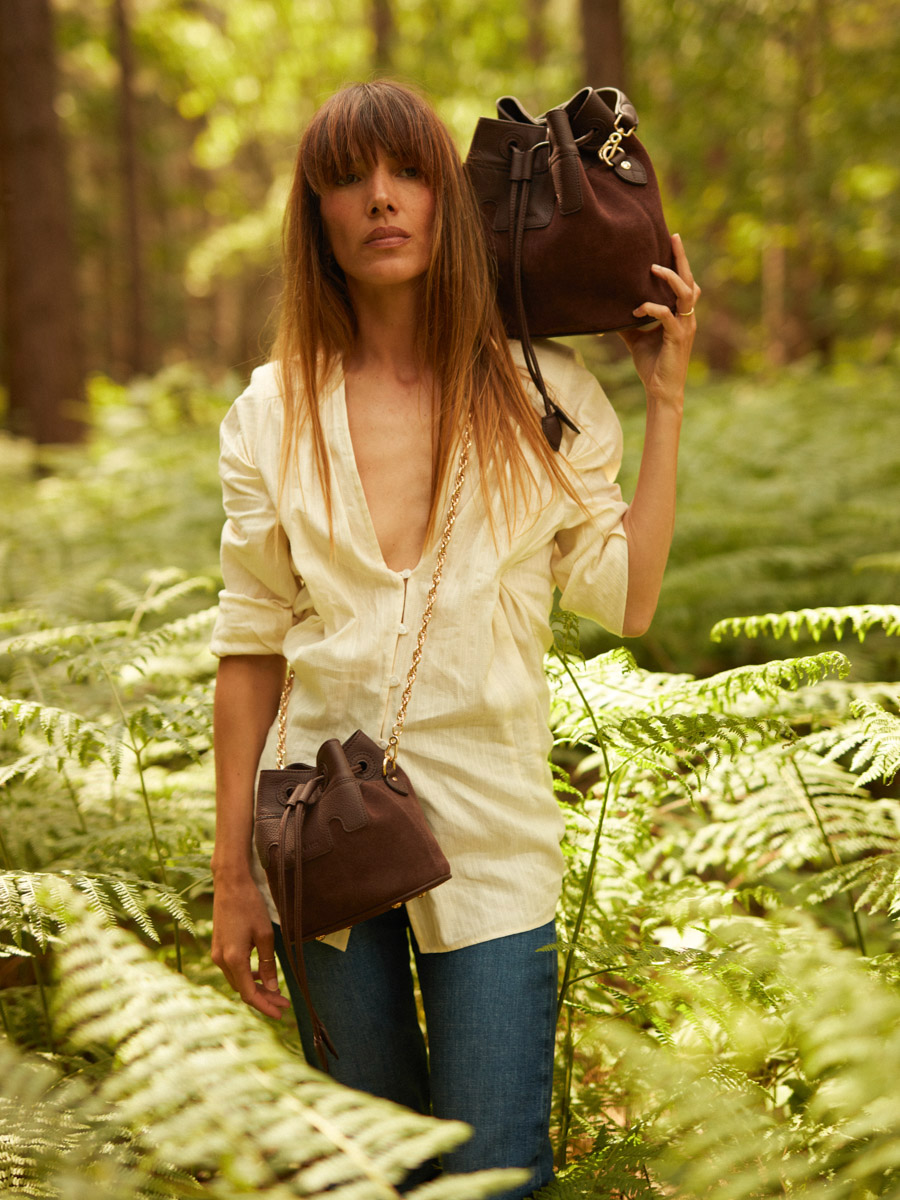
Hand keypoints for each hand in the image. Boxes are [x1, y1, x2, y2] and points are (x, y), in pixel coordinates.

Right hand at [211, 873, 290, 1018]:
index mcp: (233, 959)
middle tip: (284, 1003)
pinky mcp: (218, 948)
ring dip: (256, 988)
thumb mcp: (265, 935)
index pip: (249, 993)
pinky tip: (262, 975)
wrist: (230, 884)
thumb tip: (273, 987)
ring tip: (276, 992)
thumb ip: (268, 963)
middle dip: (263, 998)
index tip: (281, 1013)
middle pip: (243, 990)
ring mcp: (217, 954)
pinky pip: (233, 970)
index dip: (265, 1006)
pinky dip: (248, 976)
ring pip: (238, 981)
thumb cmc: (250, 906)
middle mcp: (221, 960)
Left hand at [619, 233, 699, 408]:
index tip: (670, 243)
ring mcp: (685, 326)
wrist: (660, 391)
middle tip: (673, 237)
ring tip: (654, 267)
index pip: (684, 283)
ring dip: (670, 278)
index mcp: (680, 315)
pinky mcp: (678, 338)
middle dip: (681, 258)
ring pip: (685, 293)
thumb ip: (628, 321)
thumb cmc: (651, 365)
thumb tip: (609, 310)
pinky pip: (667, 315)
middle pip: (689, 281)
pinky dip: (652, 308)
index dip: (679, 264)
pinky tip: (638, 308)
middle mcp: (687, 317)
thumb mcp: (636, 338)